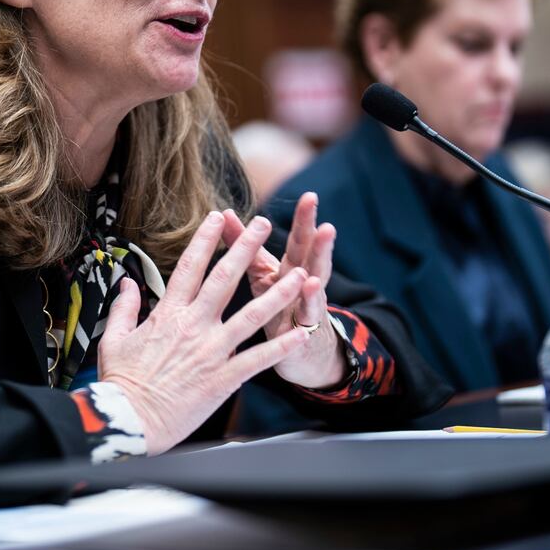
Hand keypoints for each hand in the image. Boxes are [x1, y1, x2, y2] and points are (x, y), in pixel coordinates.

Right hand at [98, 211, 311, 453]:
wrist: (129, 421)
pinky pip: (258, 359)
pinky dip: (281, 346)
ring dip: (278, 293)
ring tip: (299, 274)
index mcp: (168, 314)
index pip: (190, 267)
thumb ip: (124, 306)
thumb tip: (126, 282)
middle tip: (264, 224)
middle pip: (225, 279)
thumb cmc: (121, 381)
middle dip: (246, 248)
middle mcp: (193, 326)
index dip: (205, 240)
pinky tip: (300, 332)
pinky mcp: (223, 378)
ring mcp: (211, 351)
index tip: (218, 217)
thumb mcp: (114, 338)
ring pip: (251, 315)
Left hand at [220, 192, 345, 389]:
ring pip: (315, 284)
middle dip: (318, 237)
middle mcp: (303, 285)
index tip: (309, 195)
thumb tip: (225, 213)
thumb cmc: (277, 308)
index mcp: (290, 270)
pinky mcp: (302, 334)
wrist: (300, 355)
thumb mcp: (262, 275)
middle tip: (322, 216)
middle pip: (311, 257)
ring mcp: (306, 309)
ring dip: (320, 264)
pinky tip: (309, 287)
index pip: (299, 241)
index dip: (303, 220)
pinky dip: (309, 302)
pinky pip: (306, 318)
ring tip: (324, 246)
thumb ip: (245, 245)